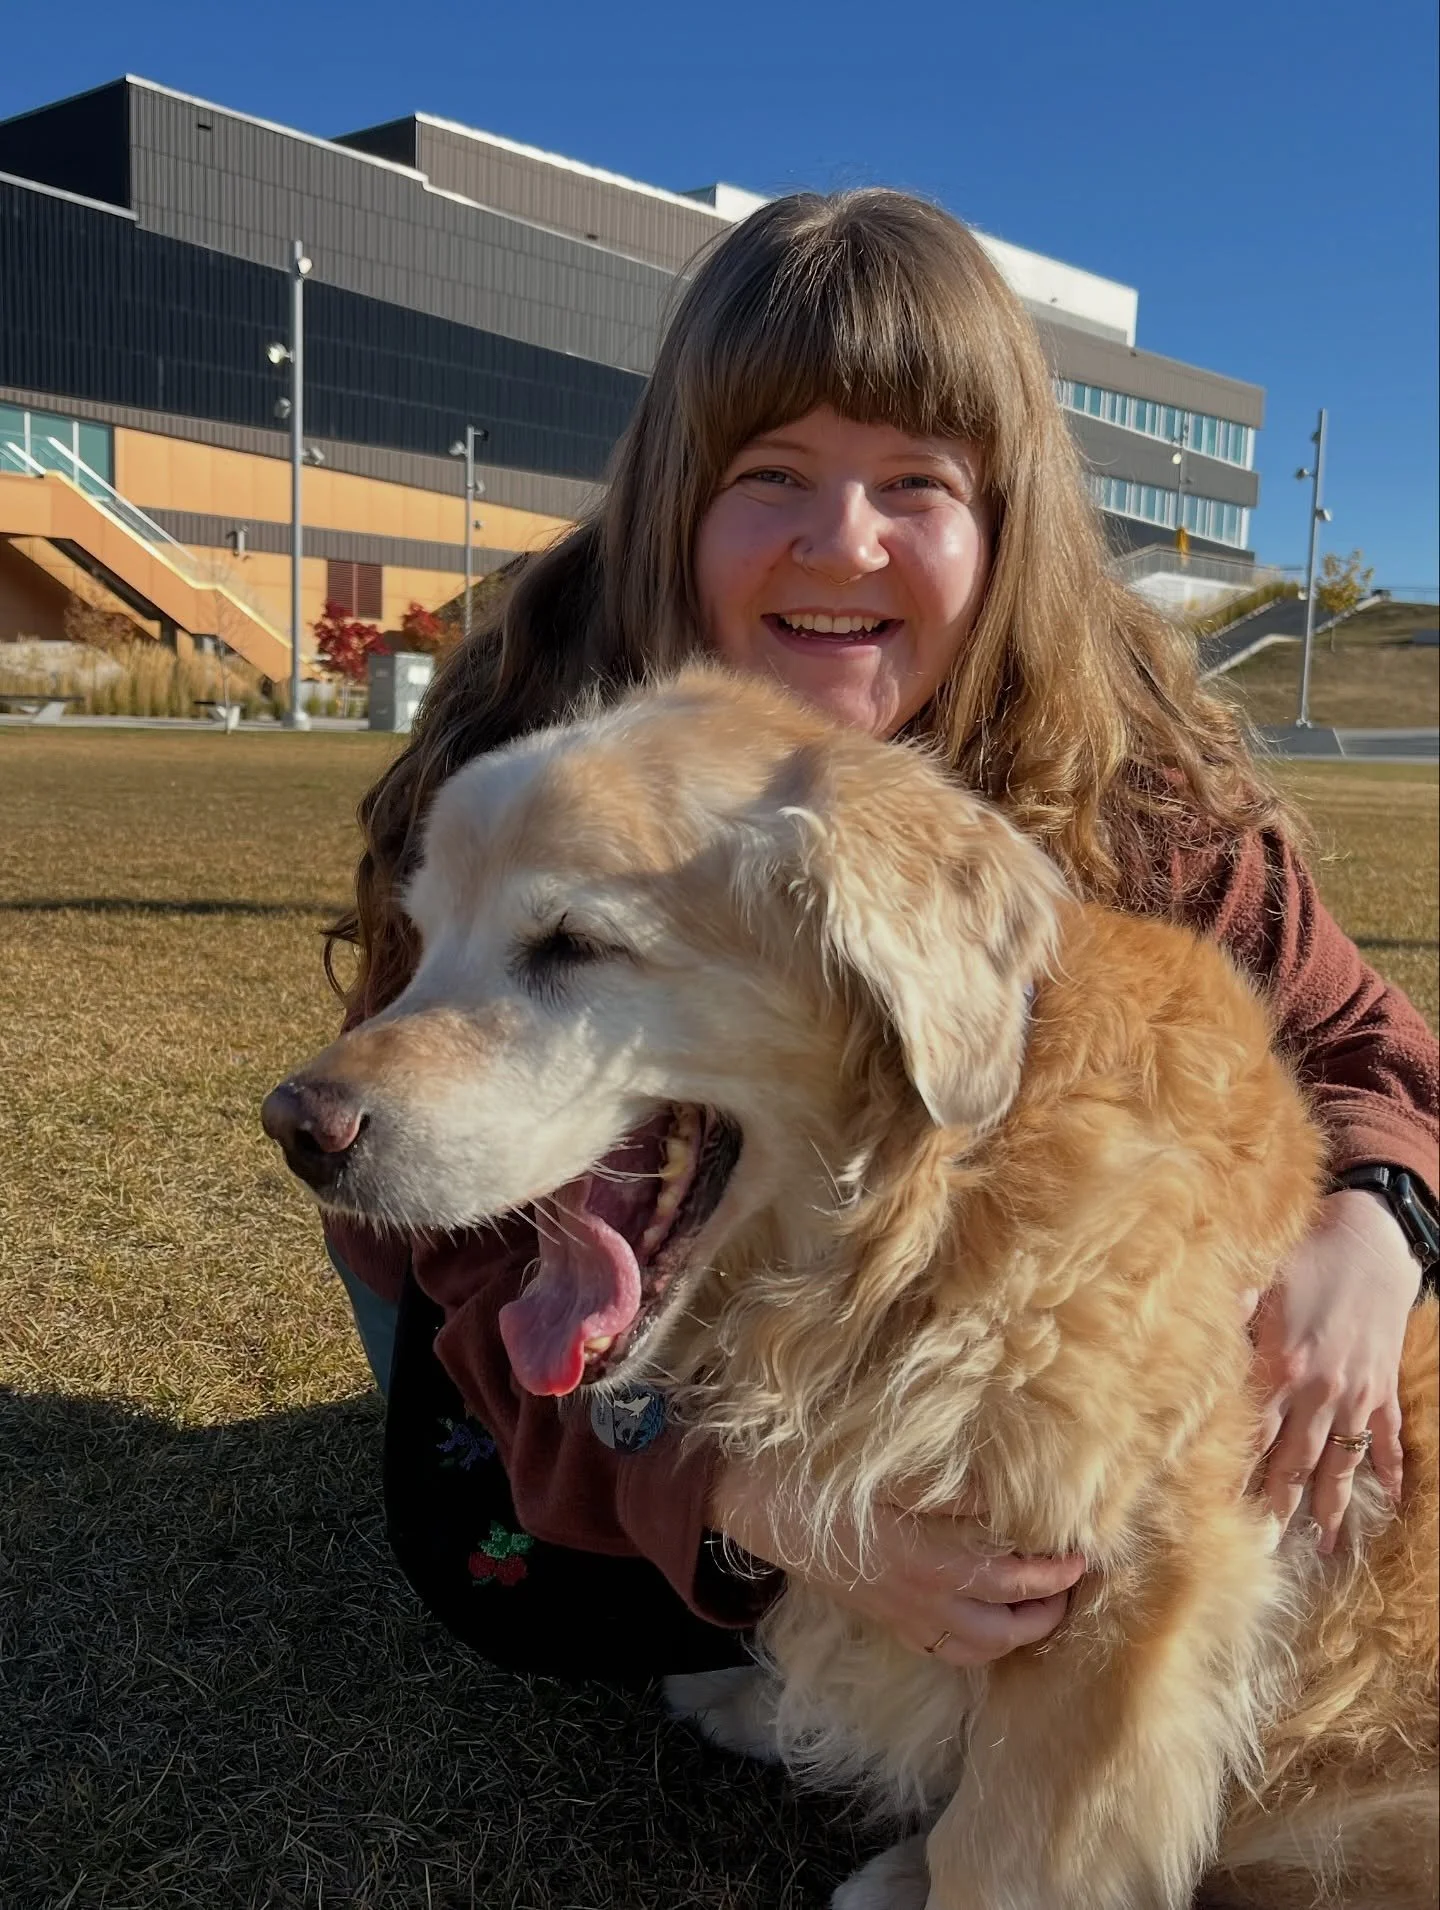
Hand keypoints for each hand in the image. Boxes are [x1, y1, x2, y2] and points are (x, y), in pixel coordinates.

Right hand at [709, 1454, 1084, 1669]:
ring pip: (980, 1650)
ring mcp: (900, 1617)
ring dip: (1020, 1633)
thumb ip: (951, 1491)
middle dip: (1049, 1610)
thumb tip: (1008, 1499)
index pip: (1010, 1581)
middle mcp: (917, 1600)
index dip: (1053, 1572)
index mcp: (922, 1560)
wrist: (755, 1503)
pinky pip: (949, 1651)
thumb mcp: (886, 1470)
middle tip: (1073, 1579)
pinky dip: (983, 1645)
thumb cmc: (819, 1475)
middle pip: (1006, 1630)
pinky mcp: (887, 1621)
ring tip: (1044, 1601)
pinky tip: (994, 1617)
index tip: (1082, 1552)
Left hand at [1249, 1189, 1420, 1552]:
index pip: (1255, 1434)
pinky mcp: (1384, 1386)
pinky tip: (1391, 1500)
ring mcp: (1359, 1392)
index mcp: (1284, 1366)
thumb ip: (1225, 1316)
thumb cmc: (1305, 1256)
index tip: (1222, 1507)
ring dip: (1333, 1503)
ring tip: (1325, 1545)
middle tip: (1266, 1545)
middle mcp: (1323, 1389)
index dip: (1239, 1471)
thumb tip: (1184, 1338)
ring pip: (1343, 1459)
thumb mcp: (1258, 1281)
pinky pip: (1388, 1437)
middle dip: (1282, 1503)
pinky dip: (1390, 1468)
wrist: (1372, 1239)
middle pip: (1298, 1458)